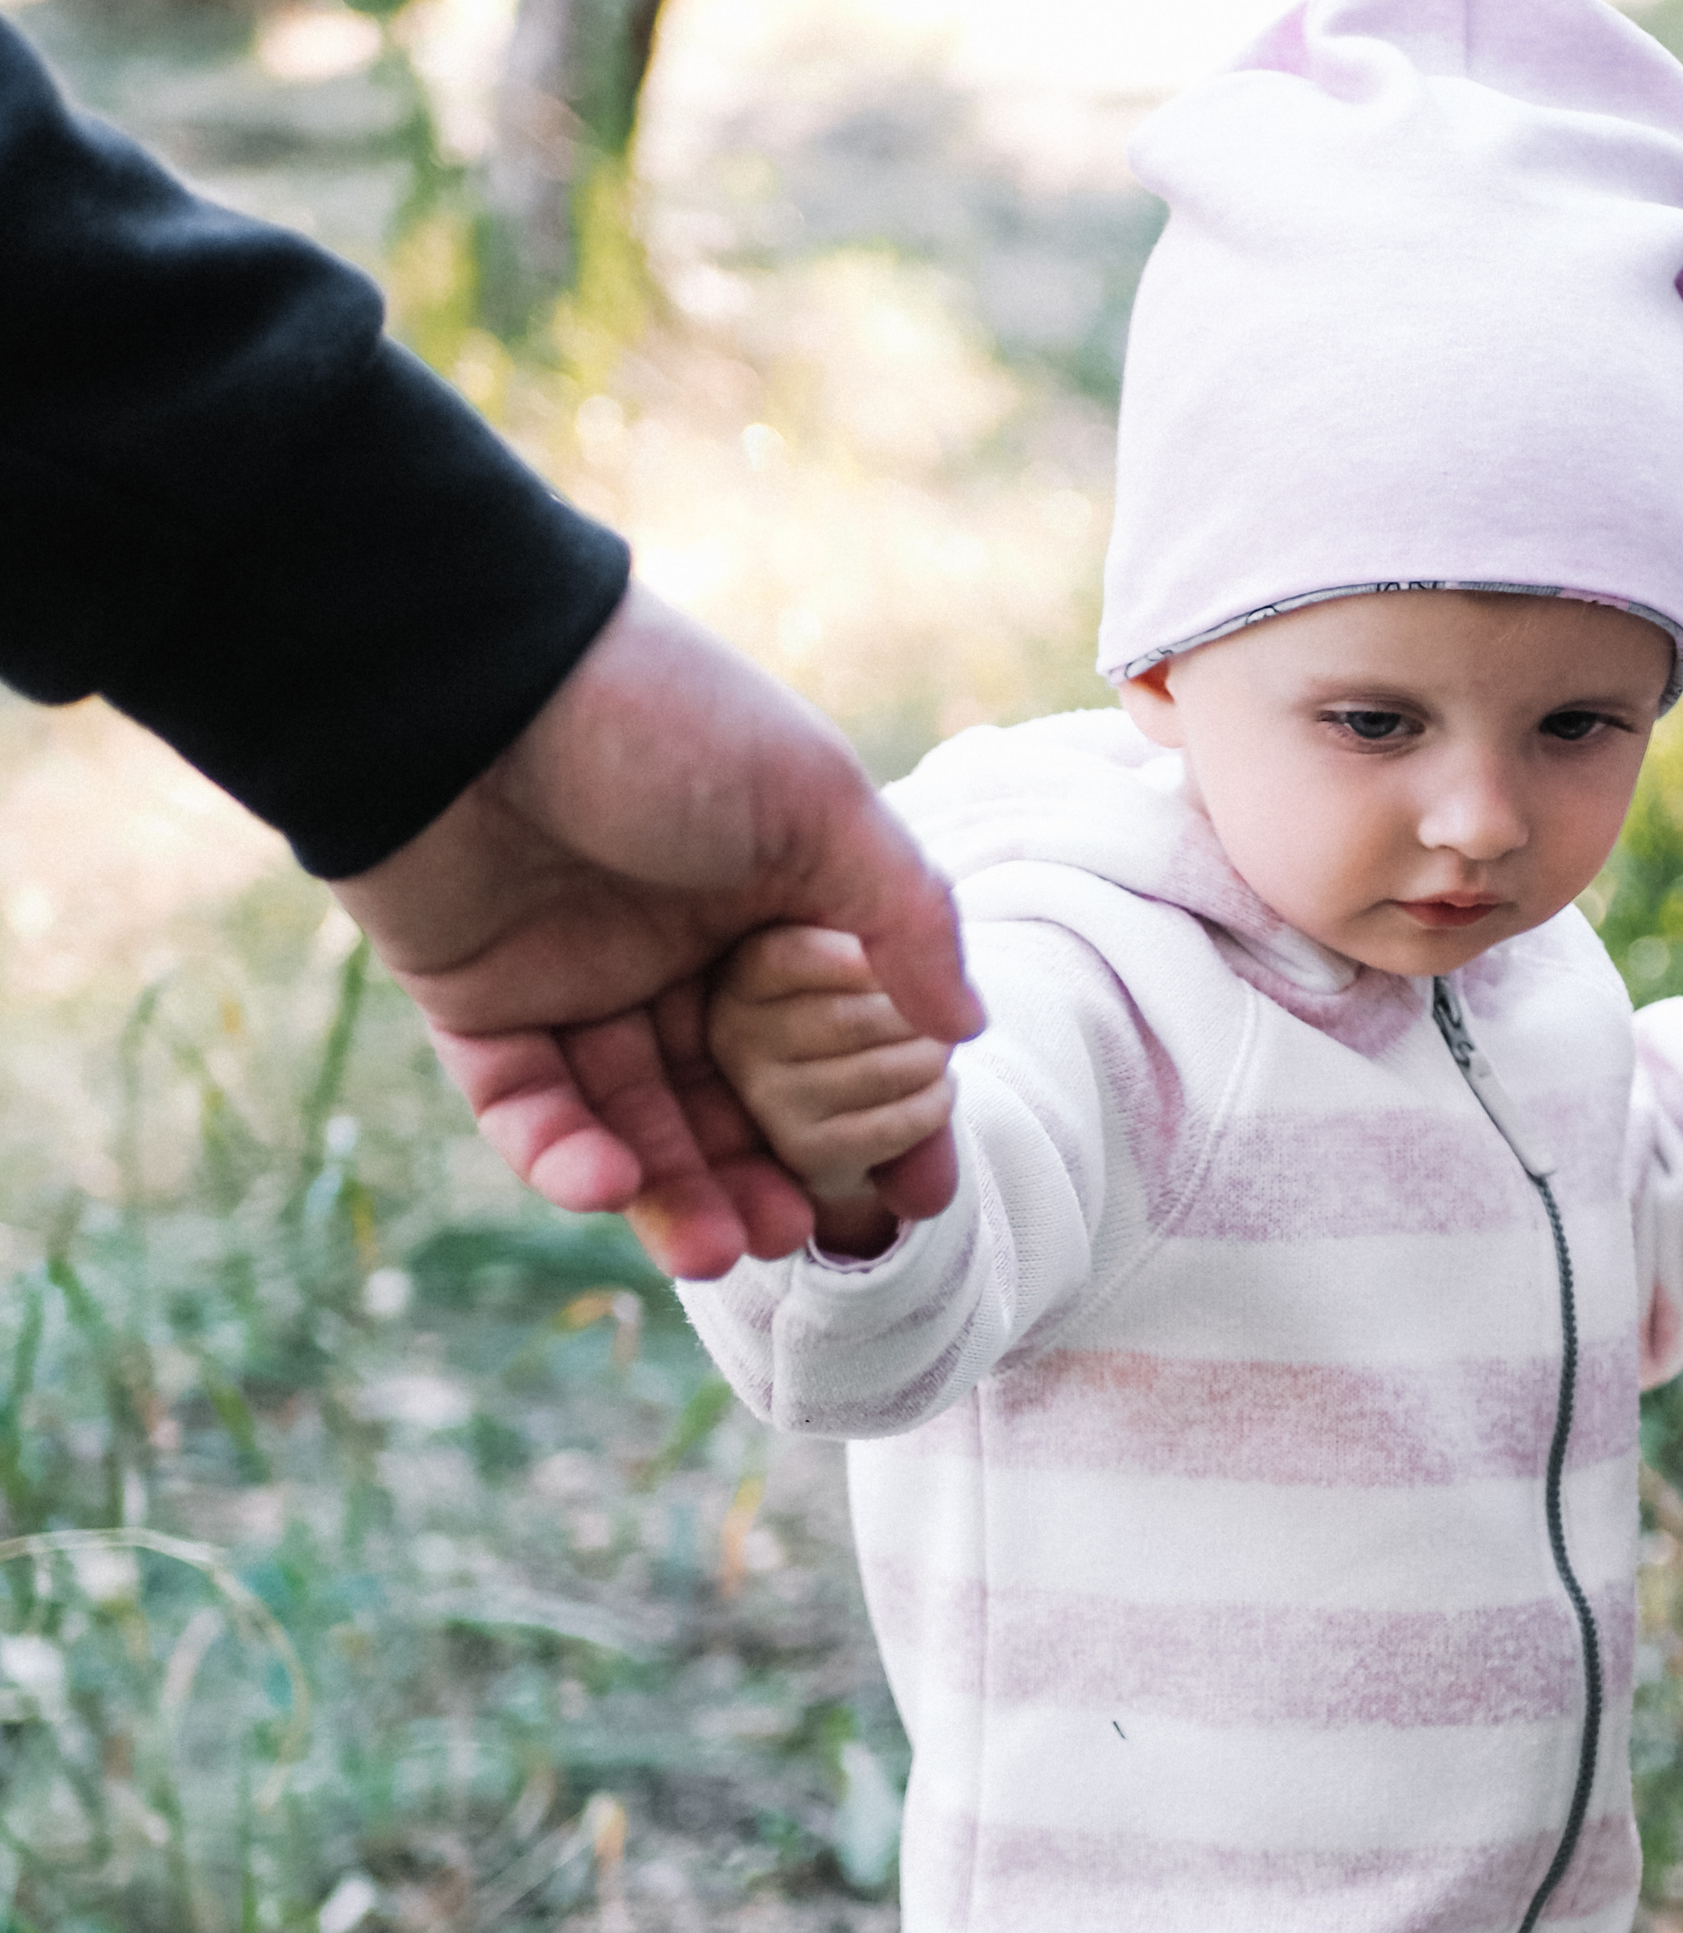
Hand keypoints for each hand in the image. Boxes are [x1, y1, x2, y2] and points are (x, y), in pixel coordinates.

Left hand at [332, 589, 982, 1278]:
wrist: (464, 681)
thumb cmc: (660, 723)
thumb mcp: (818, 802)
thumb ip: (905, 916)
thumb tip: (968, 1031)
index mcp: (765, 898)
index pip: (836, 1036)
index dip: (881, 1119)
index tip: (918, 1194)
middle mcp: (675, 949)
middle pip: (734, 1098)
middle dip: (768, 1177)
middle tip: (802, 1237)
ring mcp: (575, 980)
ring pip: (633, 1121)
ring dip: (678, 1192)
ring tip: (721, 1251)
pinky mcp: (478, 1004)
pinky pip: (526, 1108)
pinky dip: (566, 1157)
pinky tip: (611, 1186)